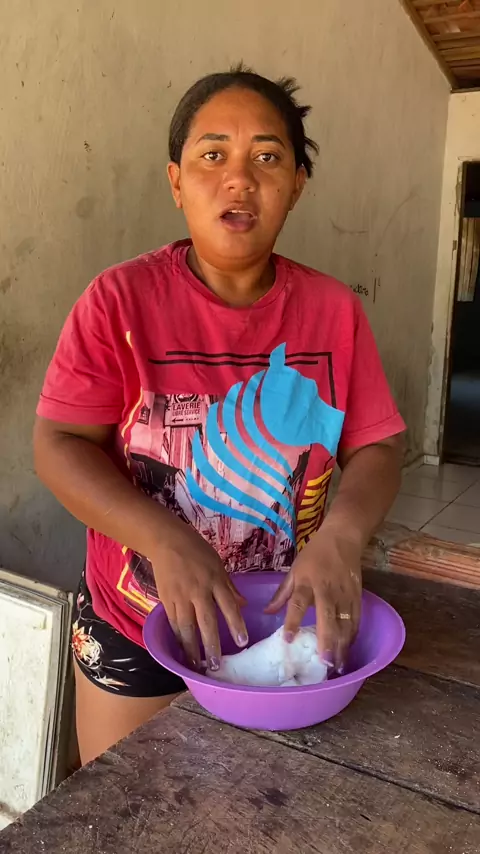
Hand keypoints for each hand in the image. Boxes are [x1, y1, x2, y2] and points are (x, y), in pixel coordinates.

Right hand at [150, 525, 247, 671]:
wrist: (166, 541)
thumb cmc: (196, 551)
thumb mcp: (218, 564)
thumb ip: (229, 587)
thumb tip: (243, 605)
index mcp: (214, 580)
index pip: (228, 606)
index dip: (235, 625)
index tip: (242, 642)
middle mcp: (198, 590)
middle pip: (206, 621)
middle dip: (211, 644)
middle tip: (216, 665)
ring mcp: (180, 596)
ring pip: (186, 626)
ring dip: (192, 648)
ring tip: (197, 664)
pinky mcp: (166, 599)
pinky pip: (173, 622)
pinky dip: (178, 637)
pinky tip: (183, 649)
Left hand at [265, 528, 361, 672]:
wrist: (343, 538)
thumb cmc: (314, 555)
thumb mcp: (294, 570)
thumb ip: (282, 593)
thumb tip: (266, 612)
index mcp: (307, 581)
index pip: (298, 603)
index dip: (292, 621)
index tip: (288, 640)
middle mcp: (326, 589)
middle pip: (327, 616)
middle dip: (327, 640)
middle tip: (324, 661)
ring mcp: (344, 593)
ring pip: (345, 622)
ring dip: (342, 644)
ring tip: (337, 665)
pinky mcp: (357, 596)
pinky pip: (356, 619)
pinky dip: (352, 636)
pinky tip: (347, 650)